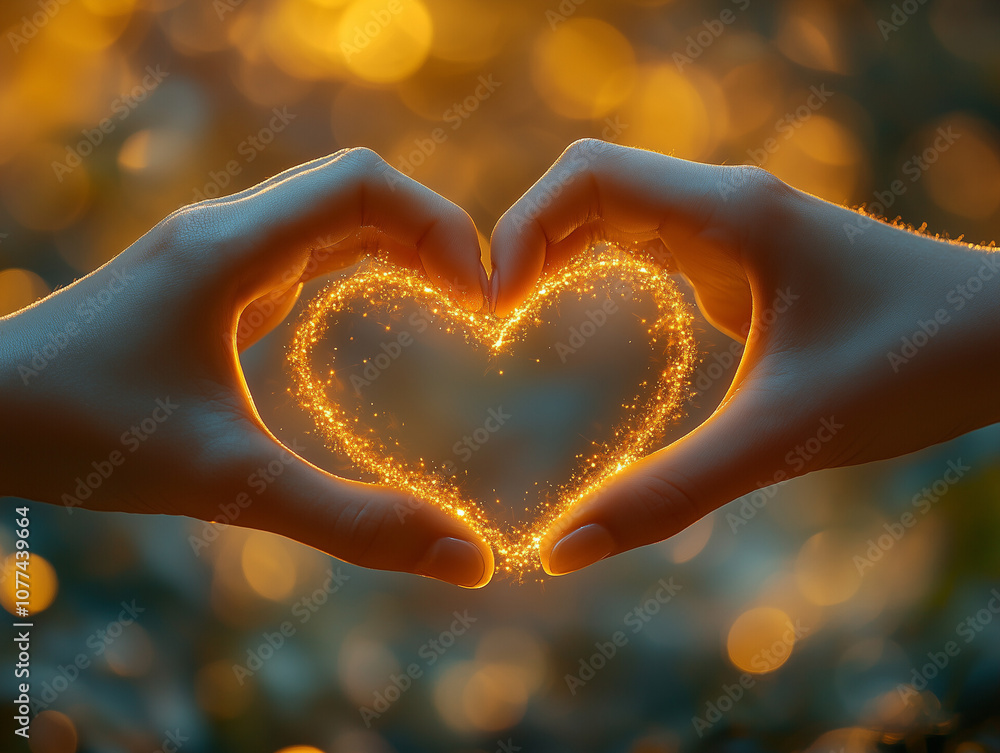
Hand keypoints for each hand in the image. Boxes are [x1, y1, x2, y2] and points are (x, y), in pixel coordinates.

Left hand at [0, 148, 493, 587]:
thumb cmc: (82, 434)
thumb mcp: (229, 483)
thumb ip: (352, 523)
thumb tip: (467, 560)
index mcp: (232, 247)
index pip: (363, 184)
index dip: (441, 226)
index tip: (482, 298)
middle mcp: (226, 229)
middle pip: (355, 187)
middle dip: (431, 232)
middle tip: (480, 303)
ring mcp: (215, 248)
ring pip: (329, 210)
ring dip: (398, 241)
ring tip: (452, 299)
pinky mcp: (208, 277)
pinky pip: (303, 243)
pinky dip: (359, 261)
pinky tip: (378, 310)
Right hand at [489, 139, 999, 575]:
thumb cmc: (915, 371)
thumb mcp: (782, 440)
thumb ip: (670, 495)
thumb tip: (564, 551)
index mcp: (730, 216)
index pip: (587, 177)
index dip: (520, 229)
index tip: (494, 307)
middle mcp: (727, 207)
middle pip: (591, 187)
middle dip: (527, 241)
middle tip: (493, 320)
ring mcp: (739, 230)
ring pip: (619, 212)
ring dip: (560, 252)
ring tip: (517, 318)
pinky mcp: (749, 261)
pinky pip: (651, 243)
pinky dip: (600, 270)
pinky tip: (588, 325)